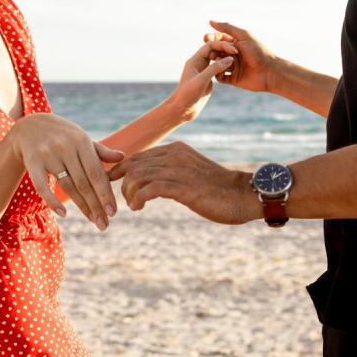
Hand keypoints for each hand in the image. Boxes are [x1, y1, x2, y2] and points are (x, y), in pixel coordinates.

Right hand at [10, 113, 124, 229]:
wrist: (29, 125)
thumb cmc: (62, 135)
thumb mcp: (82, 138)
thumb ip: (100, 151)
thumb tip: (122, 157)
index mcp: (81, 141)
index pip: (96, 173)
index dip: (105, 194)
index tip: (113, 212)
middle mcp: (66, 147)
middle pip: (83, 183)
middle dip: (96, 206)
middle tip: (104, 225)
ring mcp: (48, 154)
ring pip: (67, 186)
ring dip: (81, 206)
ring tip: (93, 220)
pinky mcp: (32, 161)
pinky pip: (42, 186)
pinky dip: (52, 201)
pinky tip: (63, 214)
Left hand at [108, 142, 260, 224]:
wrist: (242, 195)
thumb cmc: (218, 189)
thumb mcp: (192, 173)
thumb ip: (173, 172)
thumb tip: (155, 182)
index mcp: (176, 149)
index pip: (139, 155)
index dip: (122, 169)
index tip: (114, 181)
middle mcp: (174, 155)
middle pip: (134, 164)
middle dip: (123, 183)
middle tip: (126, 200)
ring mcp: (178, 170)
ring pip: (137, 176)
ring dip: (129, 193)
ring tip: (134, 206)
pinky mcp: (182, 187)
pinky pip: (148, 189)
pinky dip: (137, 199)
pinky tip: (139, 207)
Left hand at [166, 41, 238, 121]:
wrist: (182, 110)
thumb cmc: (187, 94)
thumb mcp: (202, 80)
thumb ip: (215, 68)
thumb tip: (230, 58)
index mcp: (195, 60)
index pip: (210, 46)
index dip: (223, 45)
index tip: (234, 50)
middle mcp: (199, 64)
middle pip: (214, 50)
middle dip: (226, 50)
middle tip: (238, 53)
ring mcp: (204, 72)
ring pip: (217, 60)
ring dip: (226, 59)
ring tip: (238, 60)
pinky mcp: (207, 80)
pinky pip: (218, 70)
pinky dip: (225, 68)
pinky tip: (233, 71)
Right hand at [204, 21, 277, 92]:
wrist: (269, 72)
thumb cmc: (258, 51)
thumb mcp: (243, 36)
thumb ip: (227, 28)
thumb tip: (210, 21)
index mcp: (235, 43)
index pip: (218, 39)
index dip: (211, 38)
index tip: (206, 38)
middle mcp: (232, 55)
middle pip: (216, 51)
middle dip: (212, 50)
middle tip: (211, 52)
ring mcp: (232, 67)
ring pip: (216, 64)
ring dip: (214, 61)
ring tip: (217, 61)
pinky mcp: (232, 79)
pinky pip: (220, 77)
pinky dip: (217, 73)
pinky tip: (219, 71)